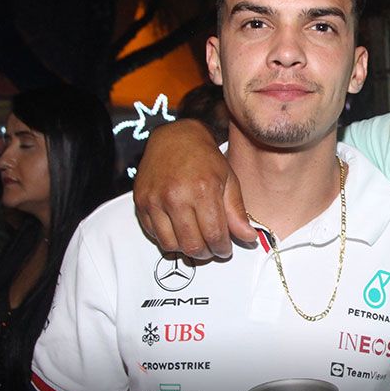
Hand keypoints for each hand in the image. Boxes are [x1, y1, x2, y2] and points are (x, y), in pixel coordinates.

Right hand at [133, 119, 255, 258]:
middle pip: (192, 245)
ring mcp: (155, 200)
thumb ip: (237, 212)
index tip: (225, 249)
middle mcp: (176, 196)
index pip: (214, 235)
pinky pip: (153, 234)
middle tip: (212, 248)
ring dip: (186, 250)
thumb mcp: (228, 181)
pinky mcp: (141, 202)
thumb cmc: (205, 158)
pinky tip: (180, 230)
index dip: (222, 248)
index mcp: (203, 190)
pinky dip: (168, 239)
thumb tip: (248, 237)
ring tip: (196, 240)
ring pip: (171, 245)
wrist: (176, 137)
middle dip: (206, 253)